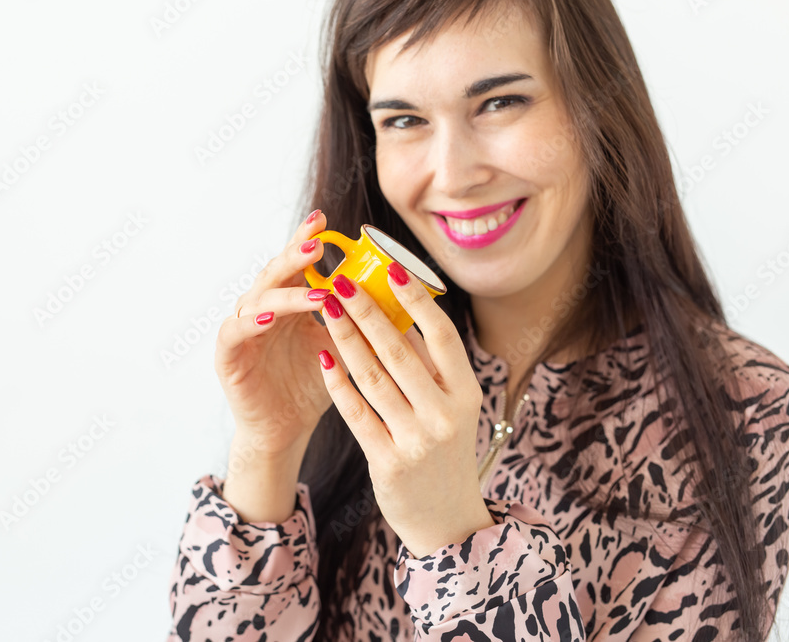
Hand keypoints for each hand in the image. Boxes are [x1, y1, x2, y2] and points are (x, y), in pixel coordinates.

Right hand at [214, 209, 336, 458]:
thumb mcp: (341, 348)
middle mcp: (262, 309)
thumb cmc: (314, 387)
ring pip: (257, 299)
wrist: (285, 431)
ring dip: (285, 293)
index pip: (295, 264)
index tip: (323, 221)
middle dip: (295, 256)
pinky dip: (251, 322)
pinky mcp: (228, 356)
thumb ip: (355, 320)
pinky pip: (235, 332)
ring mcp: (243, 330)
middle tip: (317, 244)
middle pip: (274, 272)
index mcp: (288, 302)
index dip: (305, 241)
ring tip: (313, 292)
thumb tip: (397, 295)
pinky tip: (270, 317)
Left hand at [315, 263, 493, 558]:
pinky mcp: (388, 462)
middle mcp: (446, 414)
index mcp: (467, 393)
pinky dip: (337, 382)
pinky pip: (356, 413)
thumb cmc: (445, 451)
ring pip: (373, 378)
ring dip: (345, 338)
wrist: (447, 520)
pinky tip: (322, 356)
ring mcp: (417, 440)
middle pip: (399, 352)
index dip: (416, 300)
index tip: (390, 269)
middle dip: (367, 312)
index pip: (443, 336)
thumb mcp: (452, 408)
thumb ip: (431, 368)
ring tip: (326, 309)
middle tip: (342, 281)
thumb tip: (398, 312)